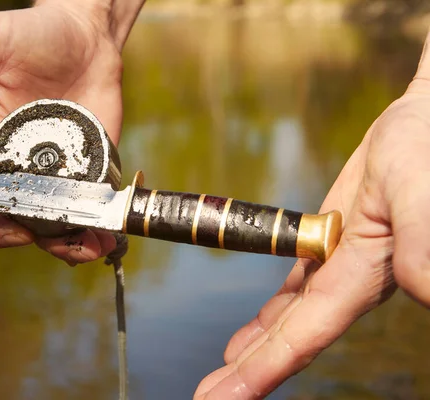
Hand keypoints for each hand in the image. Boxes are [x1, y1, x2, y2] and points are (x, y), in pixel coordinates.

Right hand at [0, 1, 140, 264]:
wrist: (86, 34)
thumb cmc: (33, 35)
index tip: (9, 222)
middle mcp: (21, 168)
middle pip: (15, 222)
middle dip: (33, 238)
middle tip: (62, 240)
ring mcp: (57, 172)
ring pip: (54, 225)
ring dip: (70, 244)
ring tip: (94, 247)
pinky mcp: (90, 170)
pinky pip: (89, 209)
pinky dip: (96, 227)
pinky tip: (108, 234)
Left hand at [195, 31, 429, 398]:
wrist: (423, 125)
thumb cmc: (426, 151)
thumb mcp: (420, 192)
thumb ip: (422, 240)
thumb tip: (427, 292)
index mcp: (362, 277)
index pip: (304, 334)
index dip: (263, 369)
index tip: (223, 397)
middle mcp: (347, 282)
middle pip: (290, 337)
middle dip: (250, 372)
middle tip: (210, 398)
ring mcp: (336, 267)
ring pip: (288, 319)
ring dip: (256, 350)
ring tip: (225, 376)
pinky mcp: (328, 246)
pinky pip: (294, 290)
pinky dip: (269, 317)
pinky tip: (250, 336)